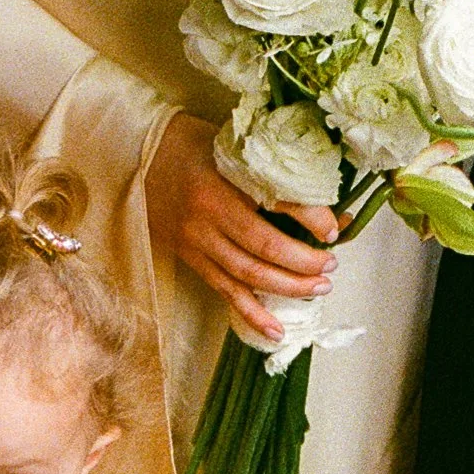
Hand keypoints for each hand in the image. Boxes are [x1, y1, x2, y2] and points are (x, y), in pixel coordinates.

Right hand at [145, 113, 339, 343]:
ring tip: (318, 289)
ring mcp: (196, 240)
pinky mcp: (190, 258)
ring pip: (248, 274)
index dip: (311, 218)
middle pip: (265, 246)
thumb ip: (269, 166)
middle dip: (304, 262)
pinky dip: (252, 313)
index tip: (335, 229)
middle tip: (331, 266)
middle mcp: (208, 214)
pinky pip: (225, 291)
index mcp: (223, 177)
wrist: (138, 155)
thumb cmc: (193, 143)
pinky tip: (275, 331)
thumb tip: (319, 188)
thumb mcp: (233, 143)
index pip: (277, 202)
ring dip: (287, 287)